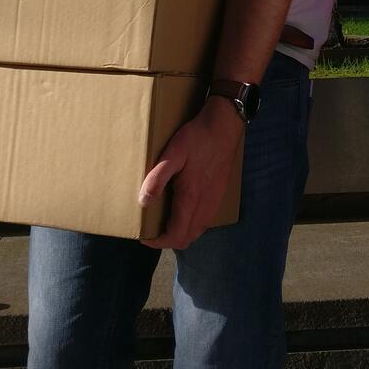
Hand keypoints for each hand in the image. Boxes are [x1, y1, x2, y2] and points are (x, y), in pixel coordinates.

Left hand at [139, 96, 244, 249]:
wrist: (224, 126)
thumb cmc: (197, 138)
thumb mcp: (173, 153)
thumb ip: (158, 178)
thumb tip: (143, 201)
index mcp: (191, 198)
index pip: (175, 236)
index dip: (158, 241)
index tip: (144, 236)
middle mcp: (205, 205)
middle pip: (186, 239)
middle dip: (168, 240)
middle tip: (152, 229)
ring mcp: (214, 201)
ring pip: (197, 231)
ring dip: (180, 233)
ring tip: (165, 221)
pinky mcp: (219, 195)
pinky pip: (204, 221)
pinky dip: (191, 225)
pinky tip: (182, 210)